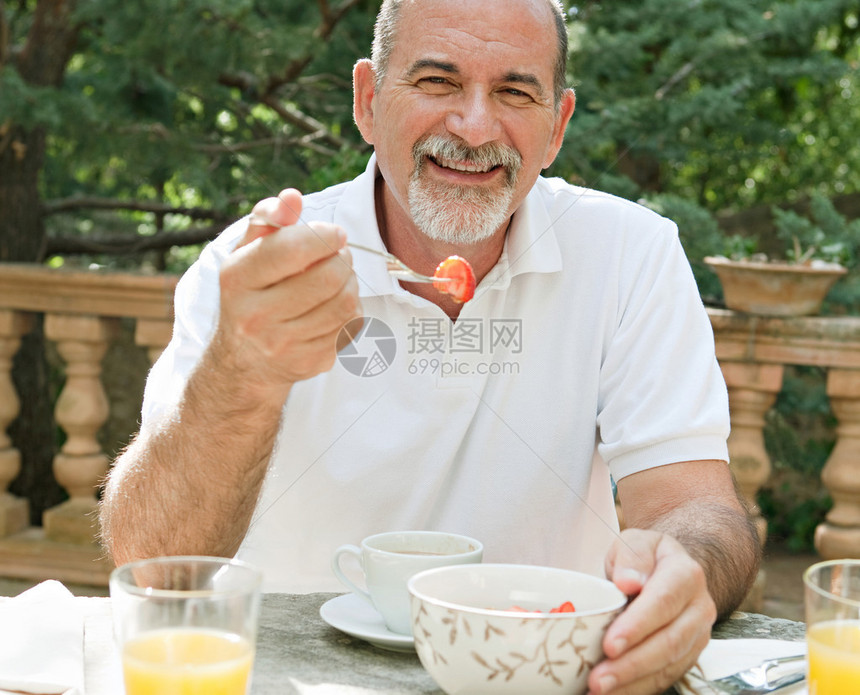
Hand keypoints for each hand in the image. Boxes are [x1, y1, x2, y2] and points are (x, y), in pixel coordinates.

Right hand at [213, 188, 360, 391]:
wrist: (242, 361)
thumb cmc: (250, 293)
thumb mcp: (246, 253)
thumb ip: (268, 219)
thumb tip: (291, 198)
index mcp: (237, 279)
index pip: (290, 251)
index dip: (324, 236)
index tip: (335, 234)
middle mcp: (255, 316)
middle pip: (326, 278)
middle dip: (342, 259)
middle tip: (338, 255)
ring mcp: (283, 345)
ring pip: (344, 304)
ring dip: (351, 283)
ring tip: (340, 277)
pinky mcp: (309, 363)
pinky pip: (350, 328)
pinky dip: (352, 311)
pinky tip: (336, 305)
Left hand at [588, 529, 716, 694]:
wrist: (668, 568)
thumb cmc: (645, 557)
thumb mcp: (635, 542)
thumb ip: (632, 557)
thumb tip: (628, 582)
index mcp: (685, 574)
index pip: (663, 601)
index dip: (638, 625)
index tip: (610, 643)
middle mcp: (698, 607)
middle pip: (669, 641)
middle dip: (632, 664)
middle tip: (598, 678)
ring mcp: (697, 634)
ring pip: (670, 665)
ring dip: (634, 682)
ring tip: (600, 689)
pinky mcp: (689, 655)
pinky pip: (667, 677)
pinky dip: (639, 688)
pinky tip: (615, 692)